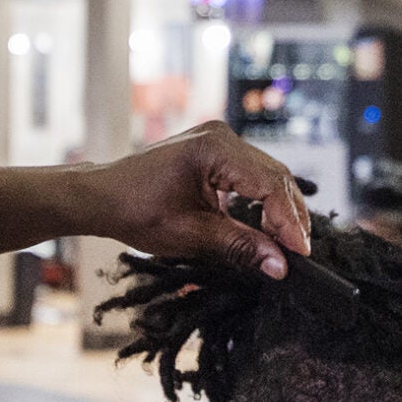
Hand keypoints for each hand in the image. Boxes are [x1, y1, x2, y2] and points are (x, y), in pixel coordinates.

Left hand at [73, 122, 310, 278]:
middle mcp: (221, 136)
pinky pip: (251, 174)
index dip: (288, 220)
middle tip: (299, 251)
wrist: (102, 197)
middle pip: (274, 175)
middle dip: (289, 215)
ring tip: (286, 243)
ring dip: (278, 209)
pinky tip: (267, 225)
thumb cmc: (135, 211)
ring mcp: (218, 140)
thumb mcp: (191, 234)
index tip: (299, 252)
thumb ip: (240, 246)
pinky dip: (262, 200)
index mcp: (214, 149)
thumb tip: (279, 264)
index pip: (269, 184)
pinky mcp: (215, 151)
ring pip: (267, 175)